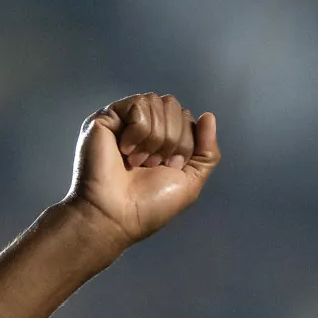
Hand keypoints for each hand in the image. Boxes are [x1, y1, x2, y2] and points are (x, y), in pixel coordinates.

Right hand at [68, 93, 219, 243]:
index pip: (186, 117)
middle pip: (173, 106)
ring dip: (155, 138)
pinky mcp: (107, 117)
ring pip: (156, 102)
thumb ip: (207, 150)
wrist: (118, 215)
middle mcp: (144, 126)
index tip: (172, 167)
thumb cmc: (150, 204)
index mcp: (163, 138)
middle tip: (155, 165)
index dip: (186, 142)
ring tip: (140, 162)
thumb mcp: (191, 180)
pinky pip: (138, 106)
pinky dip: (139, 132)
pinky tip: (125, 151)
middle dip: (173, 139)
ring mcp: (125, 120)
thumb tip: (209, 116)